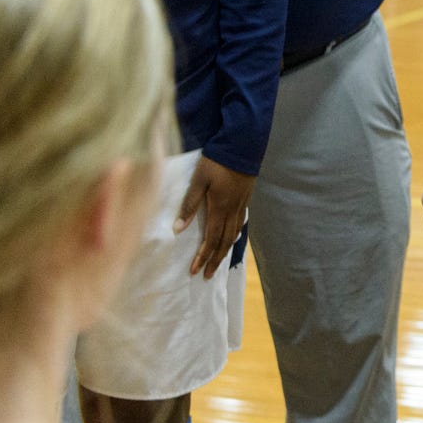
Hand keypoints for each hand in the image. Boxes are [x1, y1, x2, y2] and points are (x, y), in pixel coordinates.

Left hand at [174, 156, 254, 277]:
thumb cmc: (216, 161)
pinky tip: (231, 239)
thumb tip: (178, 229)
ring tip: (218, 263)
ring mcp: (241, 205)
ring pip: (234, 235)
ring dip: (225, 251)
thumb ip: (189, 204)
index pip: (211, 238)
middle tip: (207, 276)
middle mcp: (232, 211)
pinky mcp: (245, 199)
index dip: (203, 256)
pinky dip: (234, 237)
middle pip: (224, 242)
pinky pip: (240, 224)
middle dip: (215, 260)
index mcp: (219, 208)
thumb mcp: (198, 180)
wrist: (242, 146)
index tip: (195, 271)